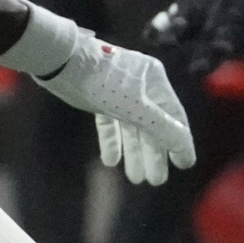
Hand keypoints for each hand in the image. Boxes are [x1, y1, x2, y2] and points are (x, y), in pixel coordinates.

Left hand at [36, 30, 194, 186]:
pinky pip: (110, 123)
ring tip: (136, 178)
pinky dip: (111, 140)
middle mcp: (140, 85)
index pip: (174, 117)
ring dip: (133, 151)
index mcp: (155, 81)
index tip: (184, 165)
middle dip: (153, 153)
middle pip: (152, 125)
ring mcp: (118, 91)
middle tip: (156, 181)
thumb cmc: (101, 81)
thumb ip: (160, 127)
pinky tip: (111, 161)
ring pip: (130, 126)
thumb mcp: (135, 107)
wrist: (59, 61)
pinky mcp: (98, 97)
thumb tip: (184, 144)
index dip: (179, 142)